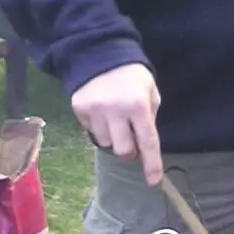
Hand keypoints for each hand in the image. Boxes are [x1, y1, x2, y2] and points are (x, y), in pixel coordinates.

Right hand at [71, 64, 163, 184]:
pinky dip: (98, 128)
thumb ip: (149, 118)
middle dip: (130, 152)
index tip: (153, 181)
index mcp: (139, 105)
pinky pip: (90, 132)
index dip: (152, 163)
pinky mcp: (79, 109)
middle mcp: (116, 110)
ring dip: (113, 138)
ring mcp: (95, 110)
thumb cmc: (132, 76)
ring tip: (114, 120)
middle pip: (123, 150)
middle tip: (132, 142)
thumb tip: (144, 146)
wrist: (100, 53)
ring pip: (105, 143)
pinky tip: (101, 112)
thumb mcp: (150, 92)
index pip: (148, 141)